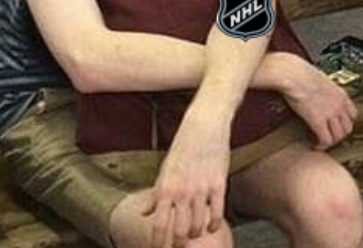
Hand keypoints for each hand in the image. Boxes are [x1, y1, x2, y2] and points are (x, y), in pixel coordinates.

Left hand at [143, 105, 230, 247]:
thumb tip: (144, 212)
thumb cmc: (183, 146)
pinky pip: (217, 213)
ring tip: (195, 234)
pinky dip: (214, 224)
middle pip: (180, 232)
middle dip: (179, 244)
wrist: (204, 126)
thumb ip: (155, 195)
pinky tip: (211, 226)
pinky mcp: (218, 184)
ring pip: (199, 225)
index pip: (159, 226)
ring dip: (197, 234)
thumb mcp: (164, 170)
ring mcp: (201, 189)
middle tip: (180, 247)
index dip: (158, 244)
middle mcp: (182, 192)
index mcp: (165, 189)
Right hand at [280, 57, 357, 150]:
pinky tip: (315, 146)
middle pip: (348, 128)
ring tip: (322, 143)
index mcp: (340, 93)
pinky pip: (325, 140)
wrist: (294, 74)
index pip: (353, 114)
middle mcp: (339, 105)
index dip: (346, 123)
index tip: (338, 126)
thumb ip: (325, 89)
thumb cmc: (301, 73)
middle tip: (330, 137)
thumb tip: (320, 92)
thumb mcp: (320, 80)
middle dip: (340, 135)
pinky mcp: (318, 121)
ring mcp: (330, 114)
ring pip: (338, 136)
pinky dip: (321, 146)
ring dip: (331, 142)